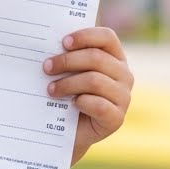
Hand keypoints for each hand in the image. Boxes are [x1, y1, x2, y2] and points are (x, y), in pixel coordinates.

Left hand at [42, 27, 132, 164]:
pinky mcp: (117, 118)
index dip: (85, 36)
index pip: (107, 37)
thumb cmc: (66, 94)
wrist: (67, 132)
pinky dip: (81, 102)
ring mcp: (123, 97)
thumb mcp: (67, 72)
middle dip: (67, 61)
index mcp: (114, 57)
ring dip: (68, 84)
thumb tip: (46, 42)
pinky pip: (99, 105)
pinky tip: (71, 104)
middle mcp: (124, 75)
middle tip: (46, 67)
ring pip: (94, 81)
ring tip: (51, 89)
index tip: (63, 42)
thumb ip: (66, 55)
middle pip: (97, 58)